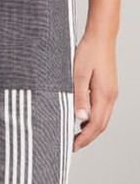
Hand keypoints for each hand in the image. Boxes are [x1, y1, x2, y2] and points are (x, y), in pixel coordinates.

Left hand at [72, 30, 117, 152]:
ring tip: (76, 135)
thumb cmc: (88, 52)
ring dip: (91, 128)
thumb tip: (80, 119)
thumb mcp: (79, 74)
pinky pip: (102, 108)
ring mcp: (111, 92)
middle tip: (73, 145)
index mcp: (104, 95)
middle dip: (88, 137)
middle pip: (102, 124)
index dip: (85, 138)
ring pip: (103, 117)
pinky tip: (83, 117)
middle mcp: (111, 96)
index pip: (96, 125)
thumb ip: (79, 96)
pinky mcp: (108, 87)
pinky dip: (94, 117)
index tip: (73, 147)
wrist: (100, 36)